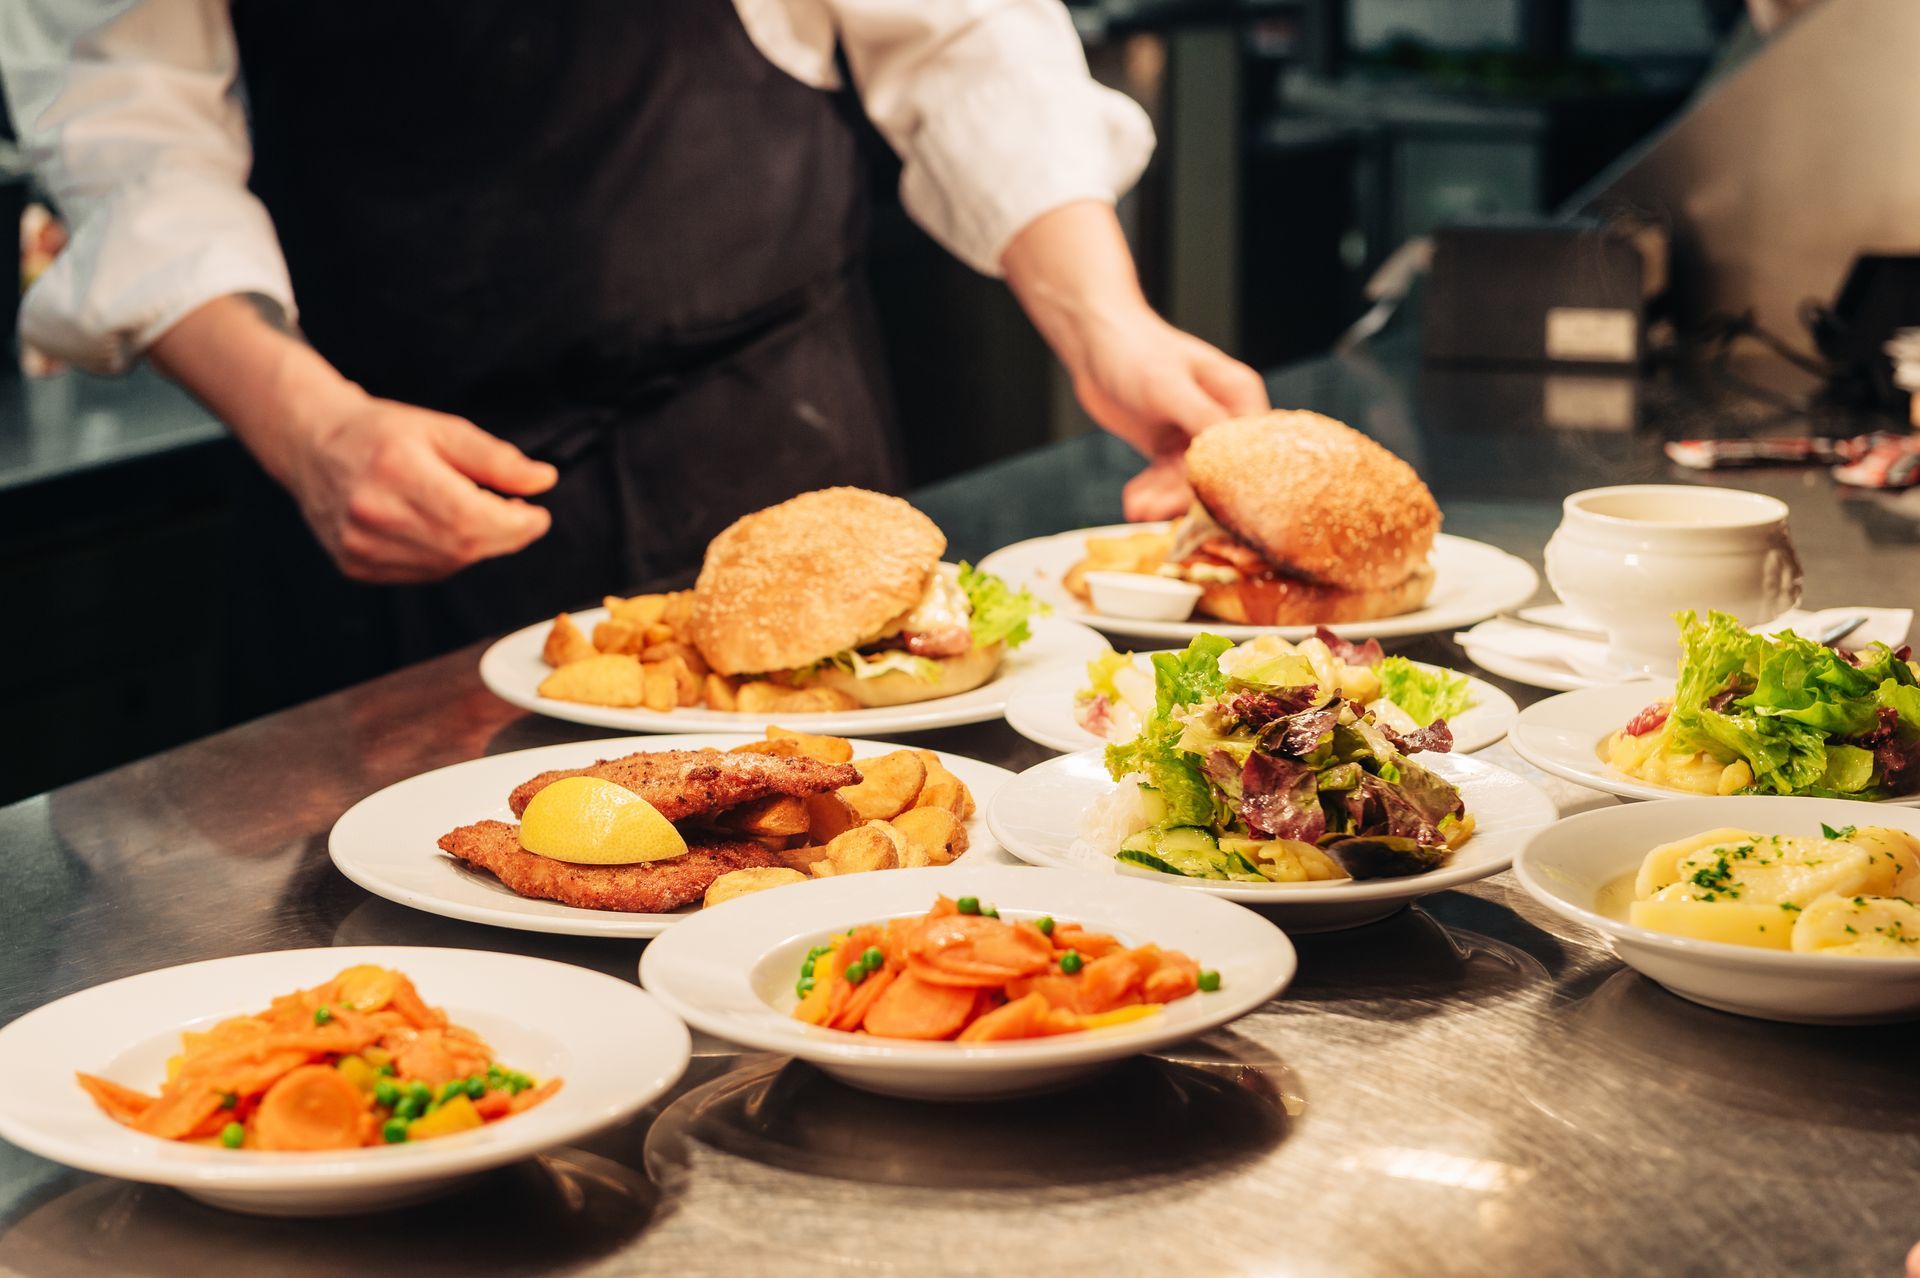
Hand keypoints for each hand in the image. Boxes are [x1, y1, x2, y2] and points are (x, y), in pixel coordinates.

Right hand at [148, 295, 555, 582]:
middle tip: (516, 515)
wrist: (314, 445)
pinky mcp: (355, 565)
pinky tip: (439, 529)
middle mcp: (371, 512)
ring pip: (446, 565)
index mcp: (395, 470)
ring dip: (474, 546)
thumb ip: (495, 459)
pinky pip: (423, 574)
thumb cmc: (383, 433)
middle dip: (502, 535)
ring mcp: (358, 545)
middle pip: (462, 545)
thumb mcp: (443, 430)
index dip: (515, 523)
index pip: (471, 517)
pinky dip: (445, 557)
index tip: (537, 515)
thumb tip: (542, 481)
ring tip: (473, 514)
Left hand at [1068, 307, 1268, 518]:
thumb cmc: (1135, 351)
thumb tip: (1236, 457)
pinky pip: (1166, 480)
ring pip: (1188, 482)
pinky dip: (1150, 493)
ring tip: (1136, 510)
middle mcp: (1223, 419)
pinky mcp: (1169, 446)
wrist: (1093, 343)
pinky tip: (1132, 501)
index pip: (1250, 452)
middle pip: (1218, 474)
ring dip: (1162, 500)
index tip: (1207, 510)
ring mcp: (1195, 435)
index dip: (1233, 485)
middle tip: (1153, 513)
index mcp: (1239, 397)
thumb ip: (1203, 418)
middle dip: (1186, 498)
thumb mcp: (1169, 385)